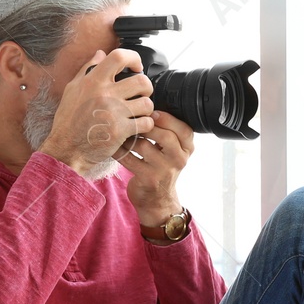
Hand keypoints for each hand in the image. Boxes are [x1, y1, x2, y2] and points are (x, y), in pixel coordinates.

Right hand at [41, 48, 154, 173]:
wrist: (66, 149)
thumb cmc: (68, 121)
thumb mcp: (72, 89)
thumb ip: (88, 69)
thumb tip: (100, 53)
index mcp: (93, 81)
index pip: (119, 57)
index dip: (133, 58)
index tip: (136, 67)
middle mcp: (105, 94)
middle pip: (142, 81)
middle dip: (146, 88)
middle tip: (141, 94)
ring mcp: (114, 112)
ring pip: (147, 103)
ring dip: (146, 109)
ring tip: (138, 112)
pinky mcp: (120, 131)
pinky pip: (146, 123)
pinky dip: (145, 125)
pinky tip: (137, 127)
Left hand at [114, 109, 193, 224]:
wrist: (157, 200)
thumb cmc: (161, 167)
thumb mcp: (173, 150)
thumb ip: (169, 130)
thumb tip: (149, 103)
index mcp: (187, 148)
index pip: (183, 128)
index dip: (166, 118)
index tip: (152, 112)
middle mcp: (179, 160)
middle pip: (165, 135)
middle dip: (146, 126)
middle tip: (133, 120)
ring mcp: (164, 171)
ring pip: (144, 145)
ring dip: (129, 137)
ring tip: (121, 131)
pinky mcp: (148, 179)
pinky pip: (130, 158)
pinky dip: (120, 150)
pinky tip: (115, 145)